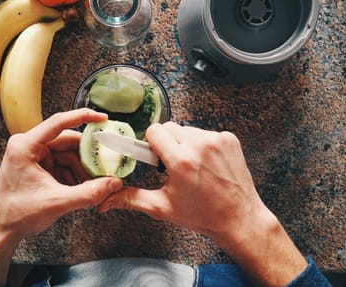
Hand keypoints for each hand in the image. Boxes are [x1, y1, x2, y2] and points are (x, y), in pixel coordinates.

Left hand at [0, 109, 122, 285]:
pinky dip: (73, 174)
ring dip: (80, 168)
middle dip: (85, 155)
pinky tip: (79, 187)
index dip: (83, 117)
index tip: (102, 117)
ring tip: (90, 184)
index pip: (58, 122)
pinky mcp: (37, 165)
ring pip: (66, 153)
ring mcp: (32, 155)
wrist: (0, 232)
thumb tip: (113, 183)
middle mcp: (28, 145)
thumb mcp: (57, 202)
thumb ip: (88, 193)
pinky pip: (61, 163)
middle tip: (104, 164)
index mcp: (25, 146)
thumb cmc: (17, 215)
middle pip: (66, 141)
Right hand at [99, 122, 306, 286]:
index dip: (151, 143)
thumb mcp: (162, 207)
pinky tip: (207, 163)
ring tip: (192, 165)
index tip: (154, 156)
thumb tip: (106, 200)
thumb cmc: (202, 215)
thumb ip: (131, 199)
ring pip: (188, 129)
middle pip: (170, 127)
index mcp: (181, 160)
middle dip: (167, 143)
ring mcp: (217, 140)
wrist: (239, 218)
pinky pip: (206, 132)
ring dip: (185, 142)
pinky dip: (203, 143)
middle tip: (172, 164)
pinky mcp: (229, 138)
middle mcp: (199, 145)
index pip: (155, 131)